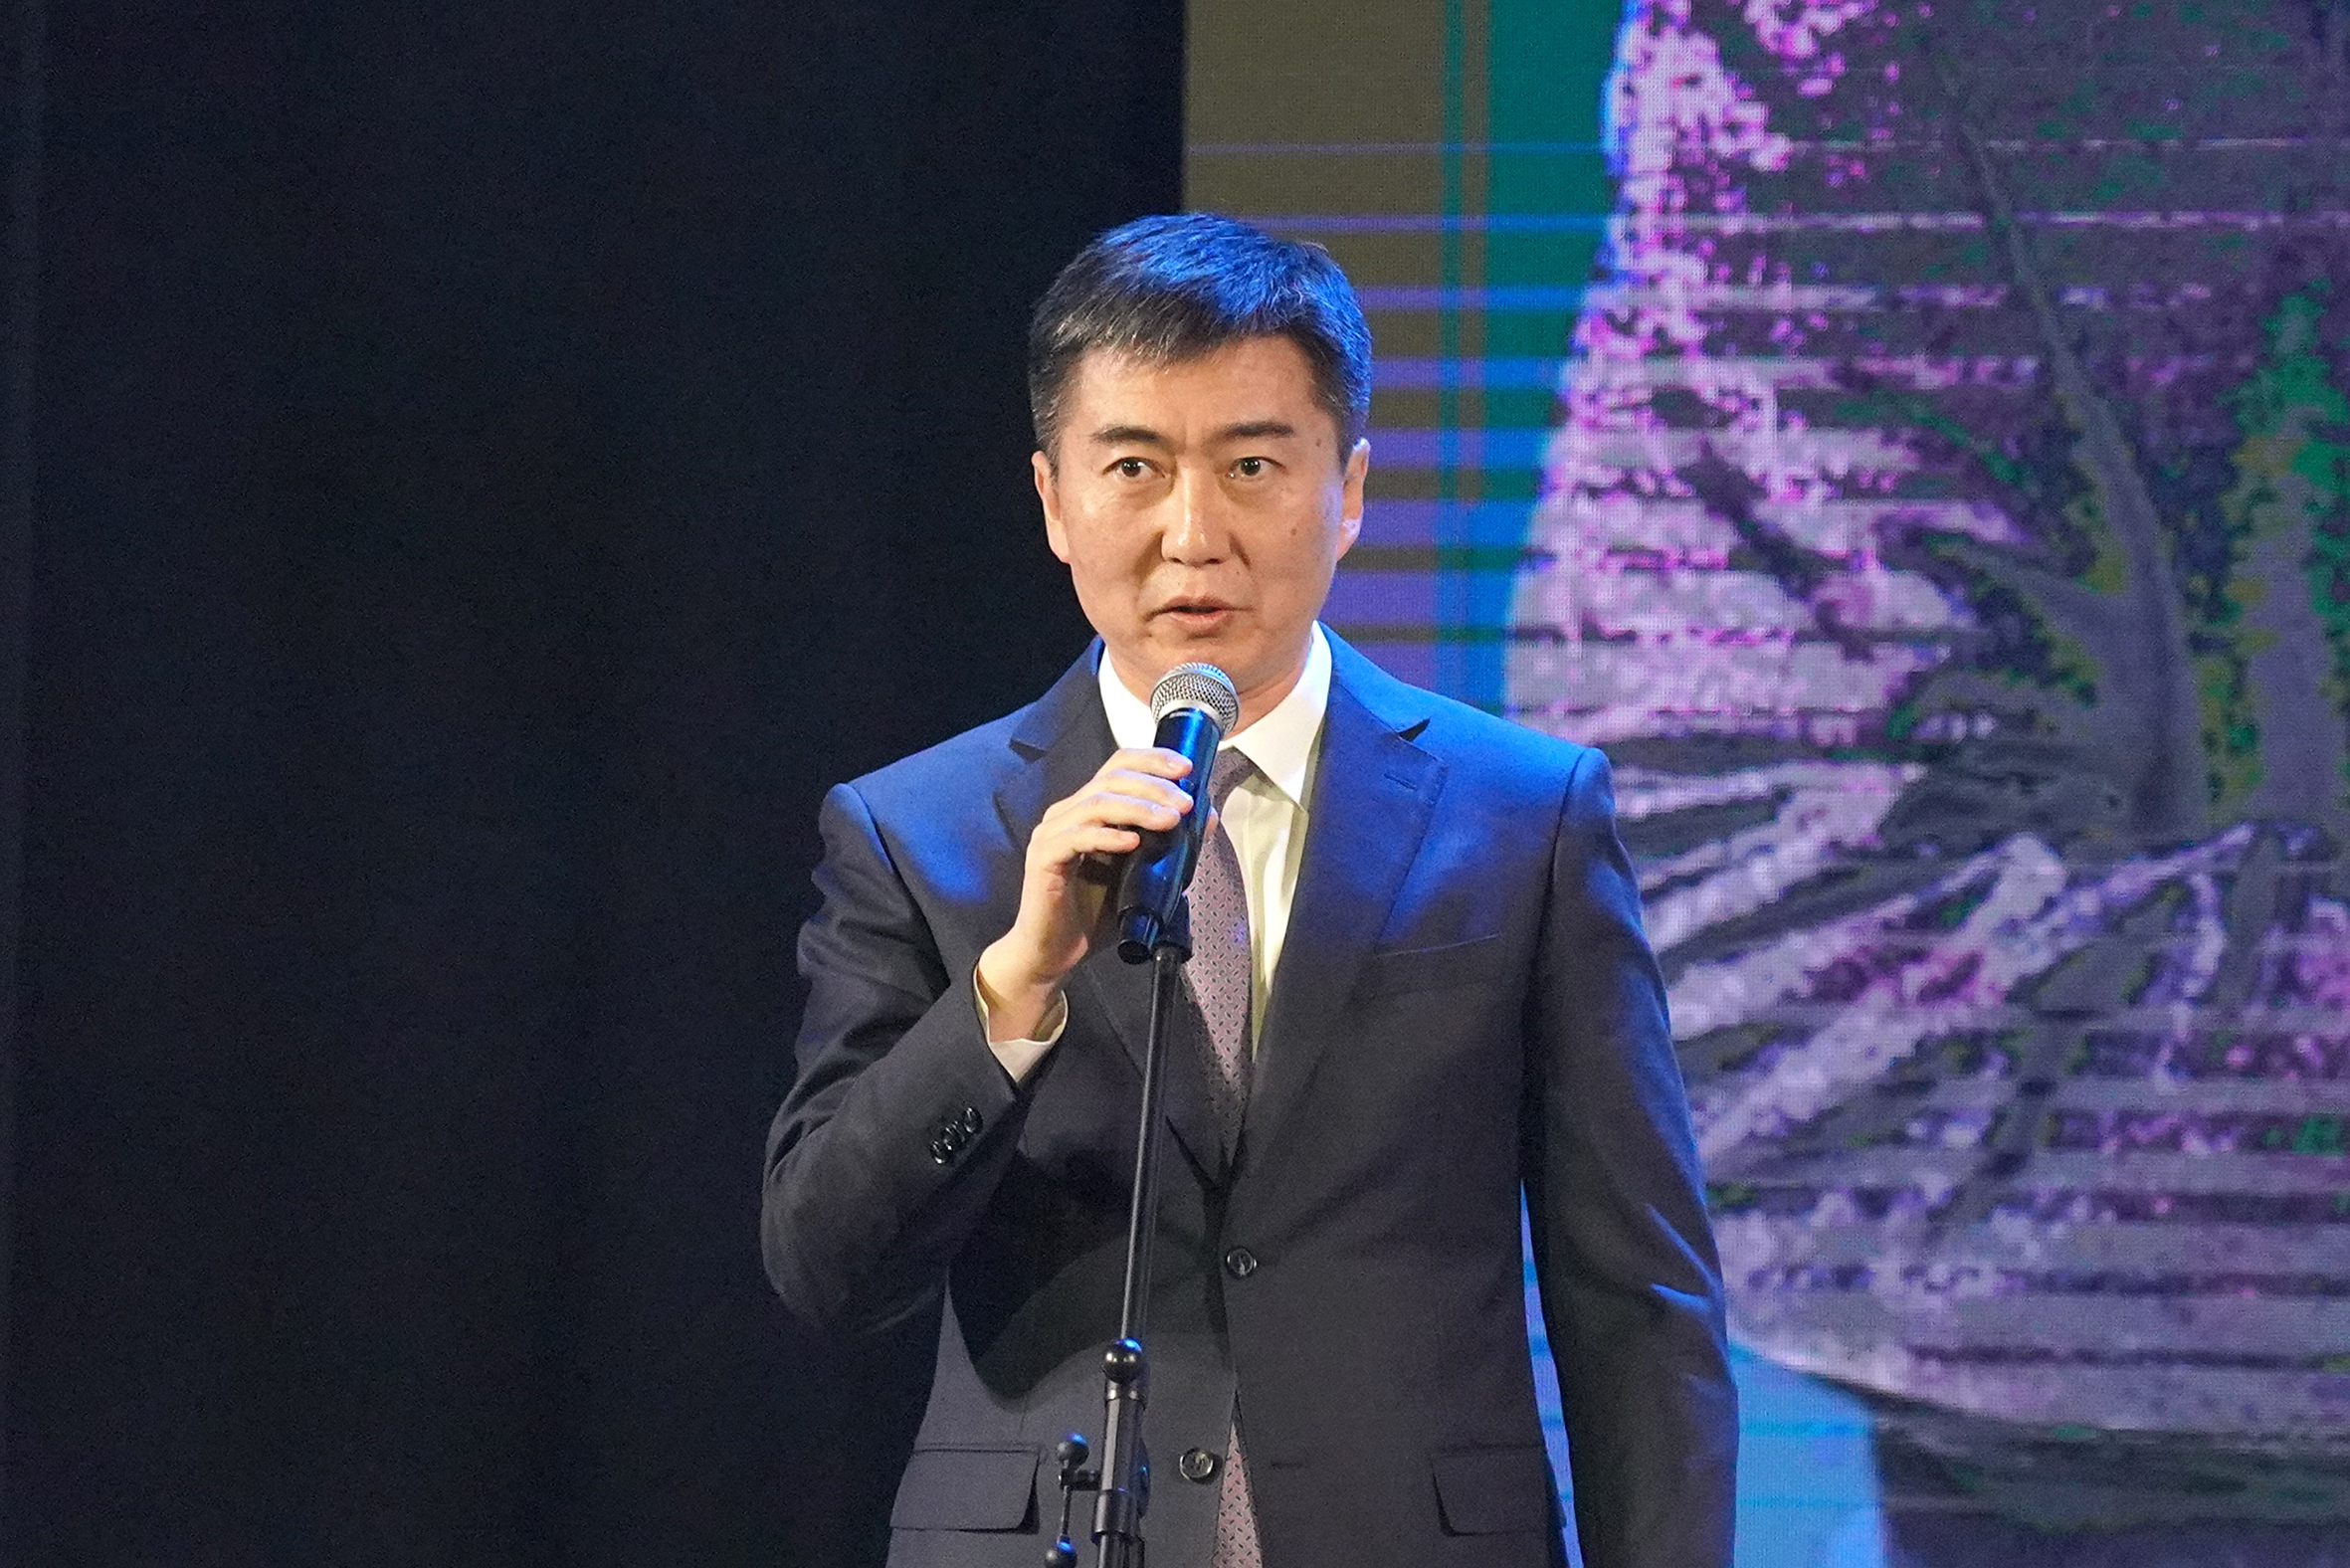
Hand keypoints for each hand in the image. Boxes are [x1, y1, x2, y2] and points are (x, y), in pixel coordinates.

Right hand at [976, 746, 1199, 1042]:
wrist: (1054, 954)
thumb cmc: (1094, 915)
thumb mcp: (1144, 877)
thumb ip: (1171, 847)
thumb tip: (1206, 818)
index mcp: (1090, 810)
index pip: (1119, 766)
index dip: (1152, 760)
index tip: (1185, 768)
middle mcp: (1068, 813)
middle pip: (1112, 779)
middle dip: (1154, 787)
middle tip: (1184, 804)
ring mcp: (1053, 833)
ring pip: (1097, 802)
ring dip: (1138, 808)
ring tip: (1170, 821)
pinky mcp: (1043, 858)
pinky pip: (1076, 837)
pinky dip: (1107, 836)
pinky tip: (1132, 842)